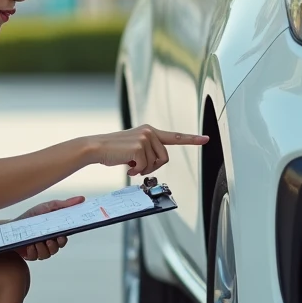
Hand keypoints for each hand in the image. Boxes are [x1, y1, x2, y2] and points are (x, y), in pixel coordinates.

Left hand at [13, 195, 82, 260]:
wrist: (12, 224)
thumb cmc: (31, 216)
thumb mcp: (48, 207)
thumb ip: (64, 204)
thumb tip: (81, 199)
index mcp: (54, 232)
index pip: (64, 238)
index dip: (64, 238)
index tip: (62, 235)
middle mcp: (48, 242)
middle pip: (57, 248)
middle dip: (54, 245)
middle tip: (50, 239)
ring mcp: (39, 249)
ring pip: (47, 254)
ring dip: (43, 248)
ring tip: (37, 242)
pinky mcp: (30, 255)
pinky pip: (35, 257)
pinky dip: (33, 251)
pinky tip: (30, 245)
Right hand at [86, 125, 208, 176]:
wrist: (96, 148)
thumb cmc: (114, 150)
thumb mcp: (134, 147)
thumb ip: (148, 151)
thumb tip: (155, 163)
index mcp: (150, 131)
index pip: (174, 136)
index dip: (191, 139)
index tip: (205, 139)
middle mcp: (149, 132)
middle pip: (165, 158)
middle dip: (153, 166)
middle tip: (138, 167)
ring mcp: (145, 139)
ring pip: (156, 164)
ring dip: (143, 169)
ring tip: (131, 165)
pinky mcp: (139, 147)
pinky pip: (146, 167)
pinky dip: (137, 171)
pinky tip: (127, 166)